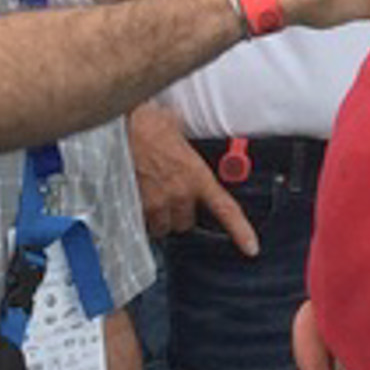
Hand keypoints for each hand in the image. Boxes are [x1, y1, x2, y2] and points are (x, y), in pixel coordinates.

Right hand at [134, 127, 255, 255]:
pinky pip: (140, 222)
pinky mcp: (133, 206)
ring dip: (158, 217)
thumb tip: (183, 141)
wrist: (118, 124)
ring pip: (162, 226)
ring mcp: (155, 202)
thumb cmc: (147, 122)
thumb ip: (186, 146)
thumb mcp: (178, 130)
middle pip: (185, 223)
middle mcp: (179, 193)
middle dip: (178, 213)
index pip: (226, 209)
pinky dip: (138, 214)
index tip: (251, 247)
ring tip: (150, 195)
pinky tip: (134, 196)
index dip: (240, 231)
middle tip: (169, 196)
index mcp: (197, 176)